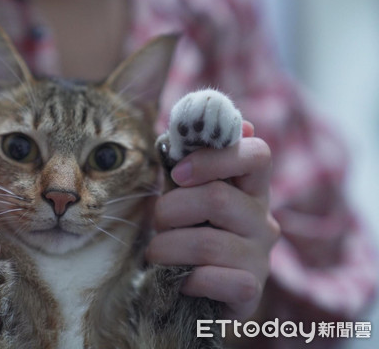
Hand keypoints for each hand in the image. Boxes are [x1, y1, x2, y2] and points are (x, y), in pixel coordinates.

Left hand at [146, 122, 279, 319]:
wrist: (203, 293)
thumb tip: (210, 126)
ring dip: (166, 247)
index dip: (213, 158)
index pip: (258, 154)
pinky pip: (212, 279)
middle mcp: (263, 219)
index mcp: (250, 188)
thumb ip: (190, 164)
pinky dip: (185, 279)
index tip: (178, 173)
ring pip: (206, 242)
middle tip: (157, 222)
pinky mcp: (251, 290)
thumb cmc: (190, 233)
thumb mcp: (187, 195)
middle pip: (216, 198)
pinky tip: (180, 279)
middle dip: (170, 210)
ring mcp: (261, 256)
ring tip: (157, 253)